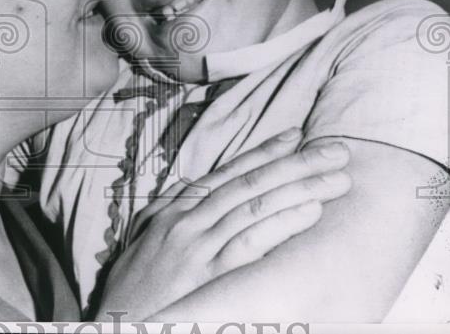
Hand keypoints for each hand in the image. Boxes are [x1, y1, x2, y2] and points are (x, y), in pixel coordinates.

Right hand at [92, 128, 351, 320]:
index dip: (265, 152)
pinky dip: (282, 223)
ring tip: (337, 177)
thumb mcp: (144, 239)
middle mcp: (190, 221)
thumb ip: (168, 209)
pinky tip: (311, 212)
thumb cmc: (131, 288)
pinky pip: (251, 243)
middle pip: (251, 183)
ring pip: (256, 206)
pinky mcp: (208, 277)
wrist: (113, 323)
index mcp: (177, 210)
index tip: (297, 135)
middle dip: (296, 163)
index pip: (230, 173)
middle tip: (336, 151)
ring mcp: (199, 246)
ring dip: (300, 188)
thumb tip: (190, 184)